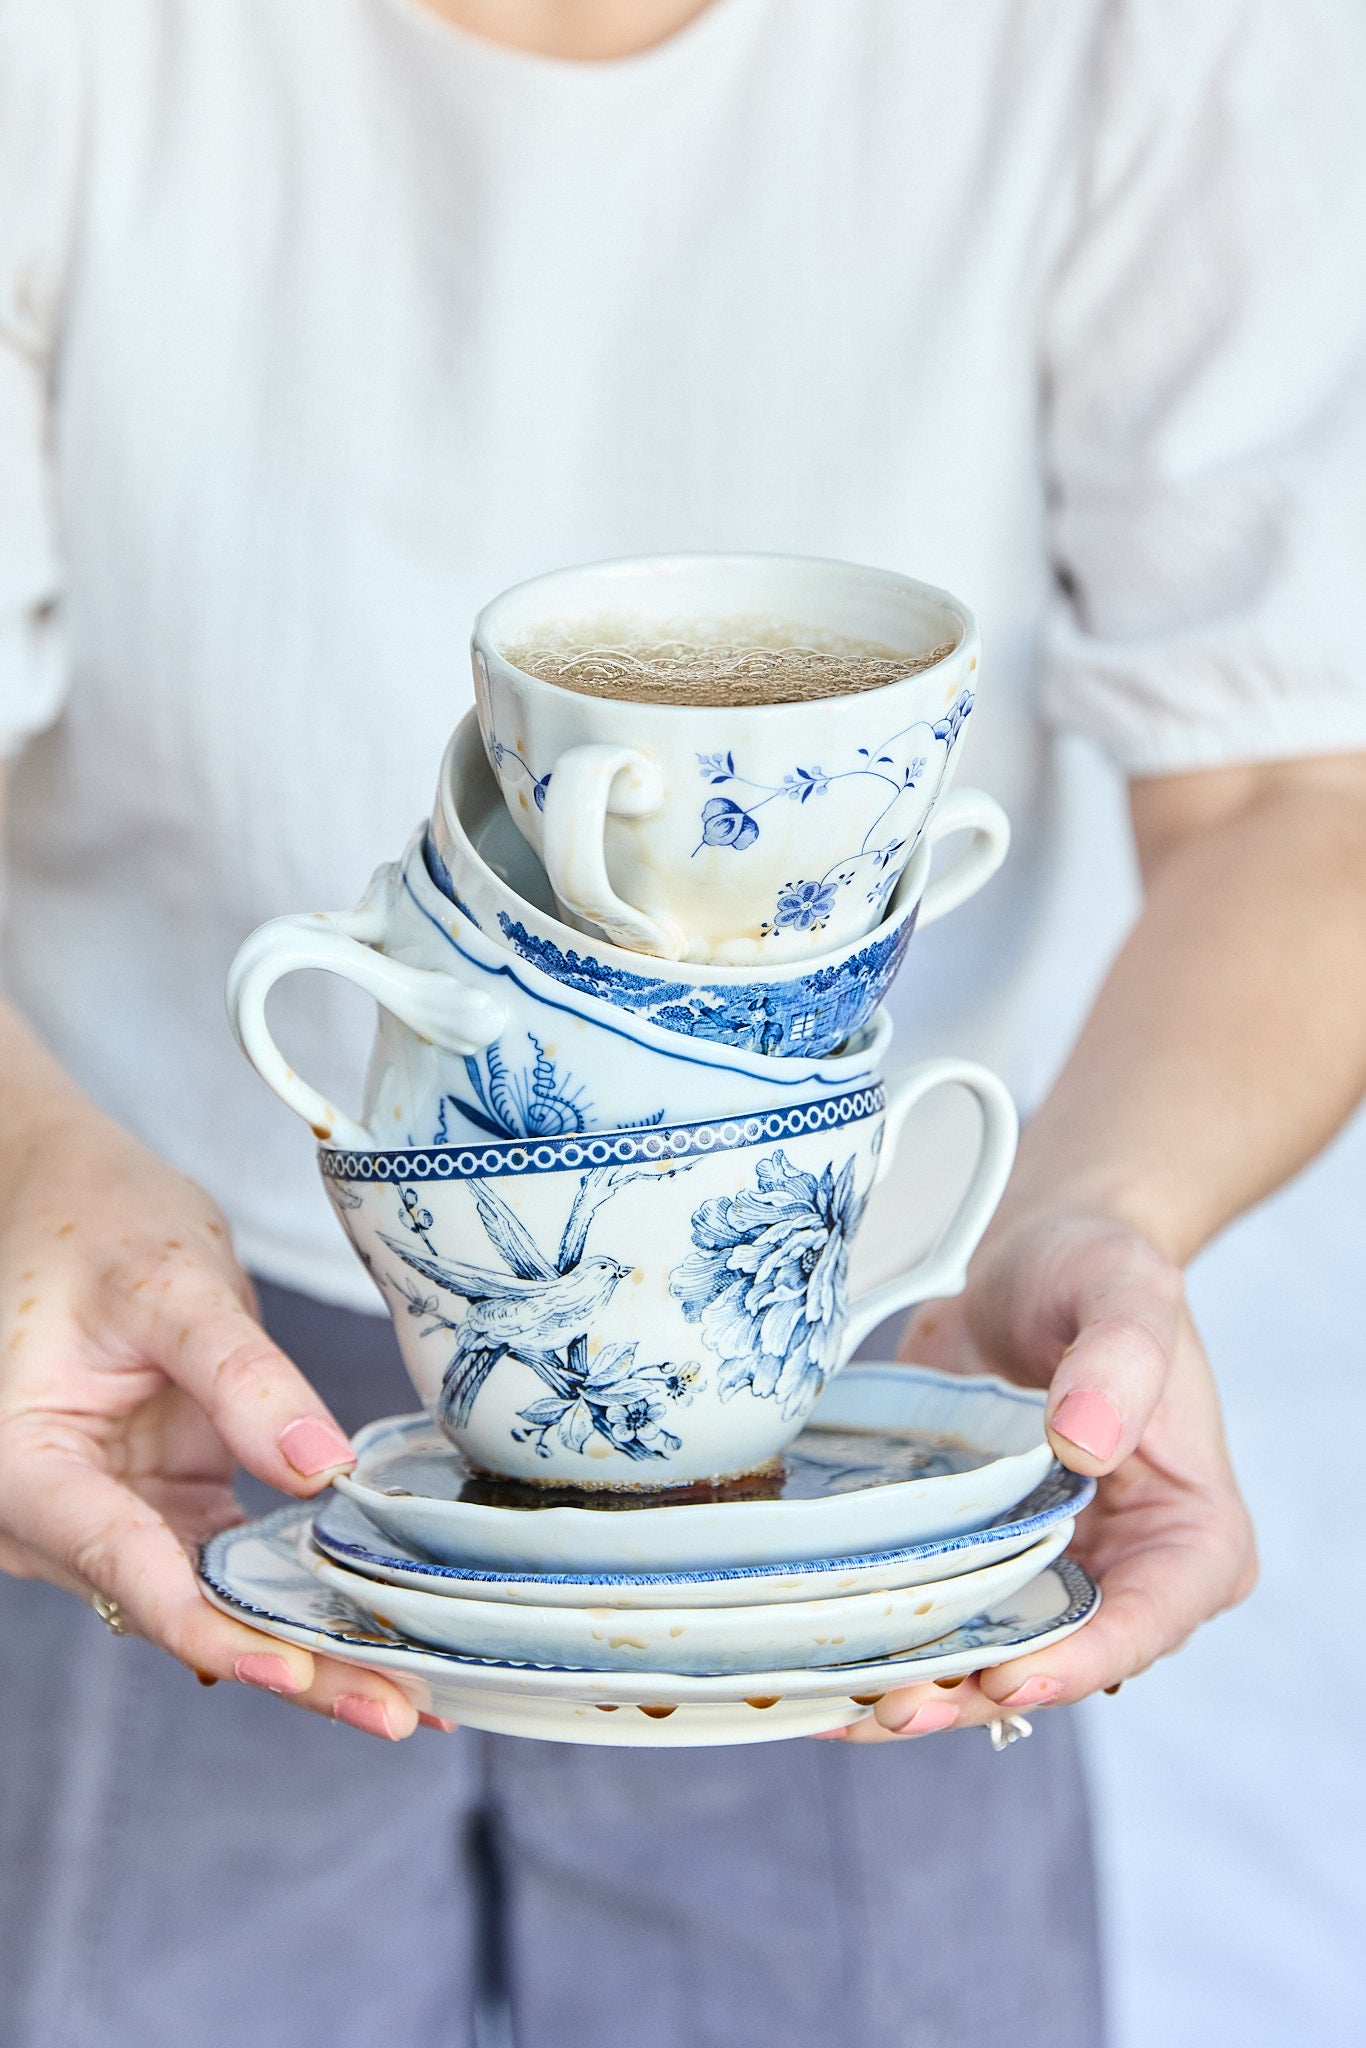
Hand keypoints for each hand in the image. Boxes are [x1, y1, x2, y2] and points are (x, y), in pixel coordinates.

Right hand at [0, 1098, 436, 1738]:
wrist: (60, 1196)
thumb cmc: (91, 1222)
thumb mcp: (169, 1281)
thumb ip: (240, 1374)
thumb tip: (321, 1465)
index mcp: (18, 1466)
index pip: (126, 1565)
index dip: (219, 1630)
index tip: (301, 1672)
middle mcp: (50, 1516)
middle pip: (175, 1609)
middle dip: (288, 1665)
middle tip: (398, 1711)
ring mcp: (104, 1519)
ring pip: (207, 1604)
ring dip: (305, 1647)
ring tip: (414, 1694)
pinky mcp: (154, 1507)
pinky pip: (224, 1568)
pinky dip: (296, 1598)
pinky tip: (377, 1635)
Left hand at [828, 1208, 1256, 1742]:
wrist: (1028, 1253)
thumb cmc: (1094, 1267)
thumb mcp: (1125, 1290)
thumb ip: (1121, 1359)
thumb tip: (1086, 1443)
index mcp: (1191, 1537)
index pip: (1147, 1621)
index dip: (1078, 1660)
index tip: (1006, 1676)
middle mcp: (1123, 1575)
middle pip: (1056, 1661)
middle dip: (974, 1693)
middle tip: (891, 1708)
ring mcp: (1042, 1575)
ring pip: (985, 1658)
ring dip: (916, 1687)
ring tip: (835, 1707)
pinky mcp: (973, 1559)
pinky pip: (933, 1618)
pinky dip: (880, 1644)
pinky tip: (813, 1661)